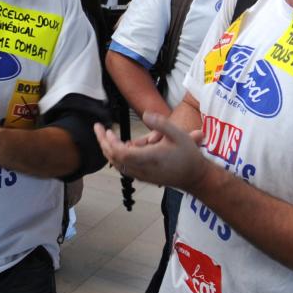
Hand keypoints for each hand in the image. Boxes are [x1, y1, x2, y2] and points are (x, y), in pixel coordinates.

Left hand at [93, 112, 208, 193]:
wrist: (195, 177)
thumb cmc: (188, 155)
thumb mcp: (179, 135)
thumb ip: (161, 124)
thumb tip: (145, 114)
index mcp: (150, 159)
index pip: (121, 153)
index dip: (110, 142)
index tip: (108, 130)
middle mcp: (142, 169)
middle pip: (114, 159)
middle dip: (103, 143)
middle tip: (98, 128)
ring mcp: (141, 175)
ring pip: (117, 164)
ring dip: (108, 149)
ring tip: (104, 135)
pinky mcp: (142, 177)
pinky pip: (123, 168)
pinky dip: (116, 156)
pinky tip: (116, 145)